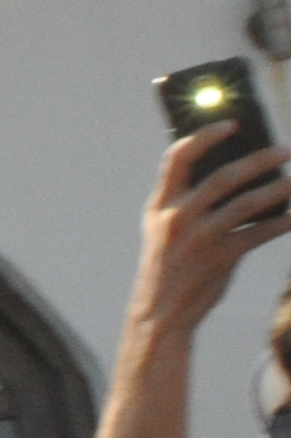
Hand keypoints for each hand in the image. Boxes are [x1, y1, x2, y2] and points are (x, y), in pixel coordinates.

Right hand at [128, 127, 290, 335]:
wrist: (160, 314)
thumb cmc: (169, 265)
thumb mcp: (166, 230)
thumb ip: (188, 202)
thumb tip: (237, 173)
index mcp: (159, 205)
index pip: (178, 158)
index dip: (205, 136)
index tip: (233, 124)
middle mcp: (177, 217)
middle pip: (222, 177)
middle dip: (257, 160)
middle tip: (284, 149)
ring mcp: (200, 238)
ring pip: (246, 203)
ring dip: (277, 188)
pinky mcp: (221, 258)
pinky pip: (260, 233)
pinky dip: (282, 222)